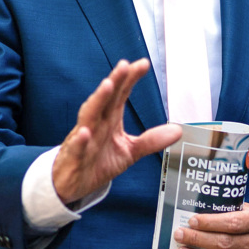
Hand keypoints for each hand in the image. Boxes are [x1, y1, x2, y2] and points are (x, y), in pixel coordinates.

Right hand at [53, 59, 180, 206]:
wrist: (71, 184)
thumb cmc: (97, 162)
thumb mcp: (129, 152)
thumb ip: (151, 140)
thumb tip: (177, 130)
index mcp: (109, 120)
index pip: (120, 95)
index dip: (130, 79)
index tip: (143, 64)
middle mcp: (95, 125)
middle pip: (105, 99)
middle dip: (114, 81)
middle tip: (124, 65)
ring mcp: (83, 140)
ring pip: (89, 116)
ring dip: (97, 100)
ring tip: (107, 85)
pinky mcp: (74, 158)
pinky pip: (76, 148)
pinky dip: (80, 140)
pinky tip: (85, 132)